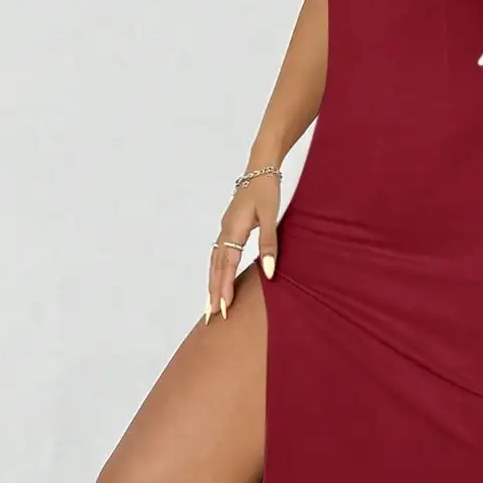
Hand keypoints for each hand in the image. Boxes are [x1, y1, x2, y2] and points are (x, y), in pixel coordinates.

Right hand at [206, 171, 279, 321]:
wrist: (260, 166)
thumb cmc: (267, 189)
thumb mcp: (271, 216)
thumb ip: (270, 245)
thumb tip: (269, 272)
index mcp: (233, 230)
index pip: (227, 267)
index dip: (224, 289)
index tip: (223, 309)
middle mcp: (225, 231)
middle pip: (216, 268)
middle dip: (214, 292)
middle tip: (211, 316)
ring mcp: (225, 229)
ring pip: (215, 262)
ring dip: (213, 283)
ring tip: (211, 304)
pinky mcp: (229, 227)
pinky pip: (219, 254)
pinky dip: (217, 270)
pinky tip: (218, 278)